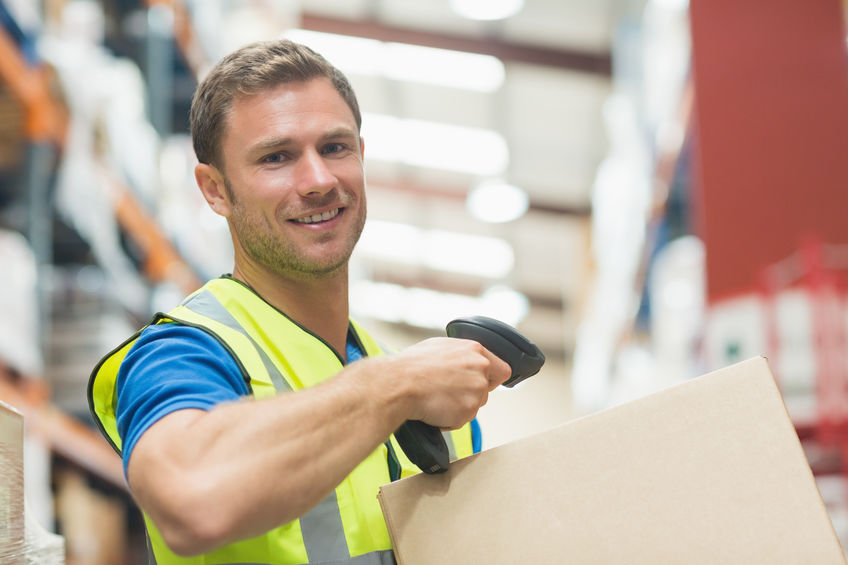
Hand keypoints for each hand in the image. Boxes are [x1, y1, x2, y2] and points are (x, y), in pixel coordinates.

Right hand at [387, 337, 511, 429]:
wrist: (399, 383)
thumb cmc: (412, 365)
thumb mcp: (439, 347)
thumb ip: (461, 354)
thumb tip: (466, 360)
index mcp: (475, 350)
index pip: (502, 369)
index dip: (490, 378)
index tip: (479, 383)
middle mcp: (481, 368)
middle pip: (487, 389)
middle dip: (470, 393)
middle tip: (447, 392)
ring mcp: (476, 390)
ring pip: (475, 405)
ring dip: (460, 406)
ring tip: (437, 399)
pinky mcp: (469, 410)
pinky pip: (463, 420)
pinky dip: (450, 419)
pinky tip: (435, 409)